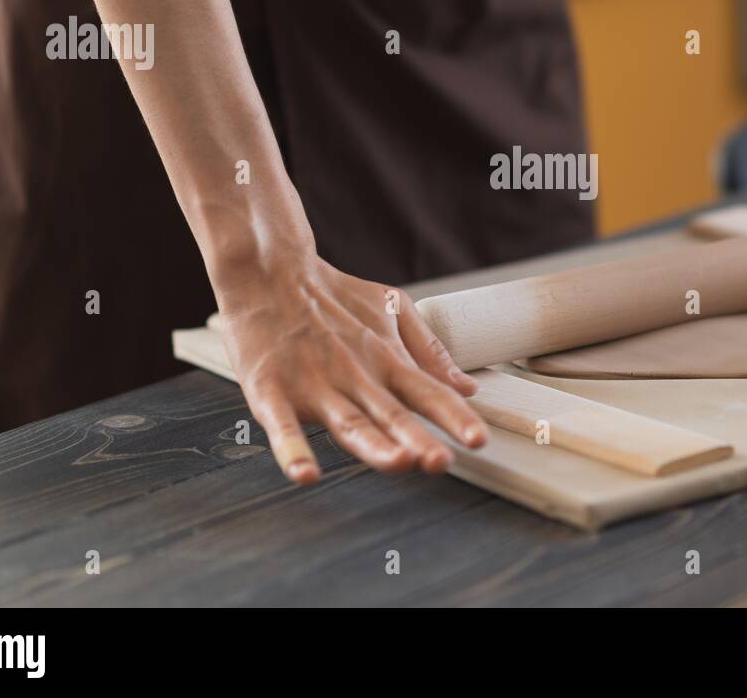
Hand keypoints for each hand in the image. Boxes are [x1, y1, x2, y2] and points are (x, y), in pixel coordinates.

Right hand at [215, 250, 488, 483]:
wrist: (268, 271)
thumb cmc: (332, 296)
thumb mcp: (391, 308)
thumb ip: (429, 350)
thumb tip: (468, 386)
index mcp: (385, 359)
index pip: (428, 392)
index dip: (454, 417)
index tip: (479, 440)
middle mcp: (355, 376)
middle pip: (391, 414)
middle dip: (417, 439)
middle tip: (441, 461)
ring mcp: (313, 384)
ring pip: (347, 422)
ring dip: (372, 445)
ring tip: (397, 462)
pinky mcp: (270, 389)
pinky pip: (282, 425)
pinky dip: (293, 449)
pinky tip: (305, 474)